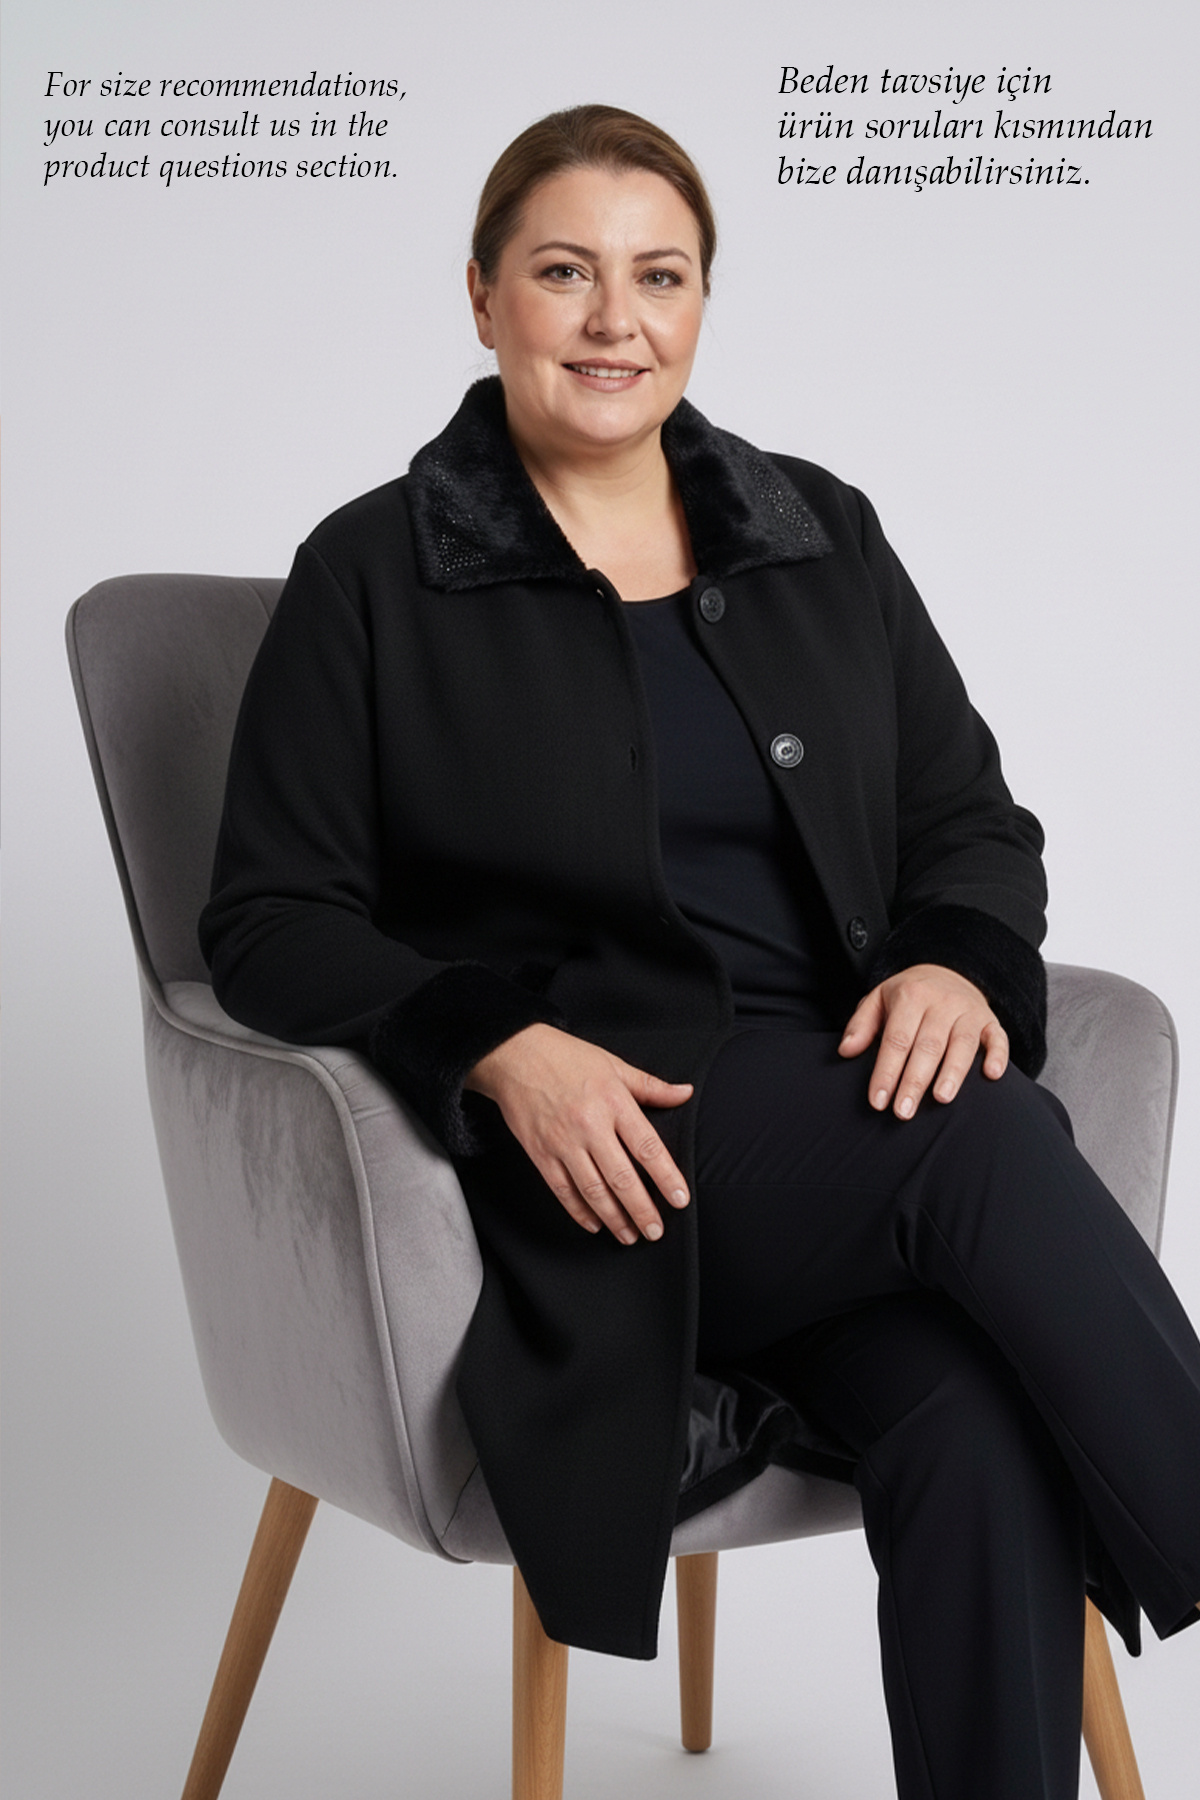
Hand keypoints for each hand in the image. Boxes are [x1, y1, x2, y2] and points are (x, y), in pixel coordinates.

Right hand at [464, 1023, 692, 1242]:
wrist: (514, 1055)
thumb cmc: (565, 1058)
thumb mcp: (614, 1065)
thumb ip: (651, 1086)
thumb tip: (684, 1093)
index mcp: (613, 1102)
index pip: (647, 1147)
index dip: (666, 1177)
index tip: (679, 1199)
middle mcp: (590, 1125)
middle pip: (622, 1177)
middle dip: (641, 1210)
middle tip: (655, 1231)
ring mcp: (563, 1142)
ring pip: (593, 1190)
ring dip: (614, 1218)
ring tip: (628, 1235)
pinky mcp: (541, 1153)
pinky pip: (563, 1190)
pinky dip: (579, 1211)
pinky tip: (594, 1224)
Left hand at [838, 964, 1007, 1118]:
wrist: (948, 971)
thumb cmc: (908, 995)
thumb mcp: (878, 999)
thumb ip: (861, 1025)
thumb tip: (846, 1051)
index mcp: (910, 997)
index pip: (896, 1040)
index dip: (886, 1071)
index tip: (878, 1101)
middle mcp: (941, 1003)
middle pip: (927, 1046)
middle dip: (914, 1081)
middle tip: (903, 1112)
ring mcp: (968, 1012)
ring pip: (962, 1044)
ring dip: (953, 1072)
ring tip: (941, 1098)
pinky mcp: (990, 1020)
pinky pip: (998, 1038)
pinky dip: (998, 1055)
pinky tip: (991, 1075)